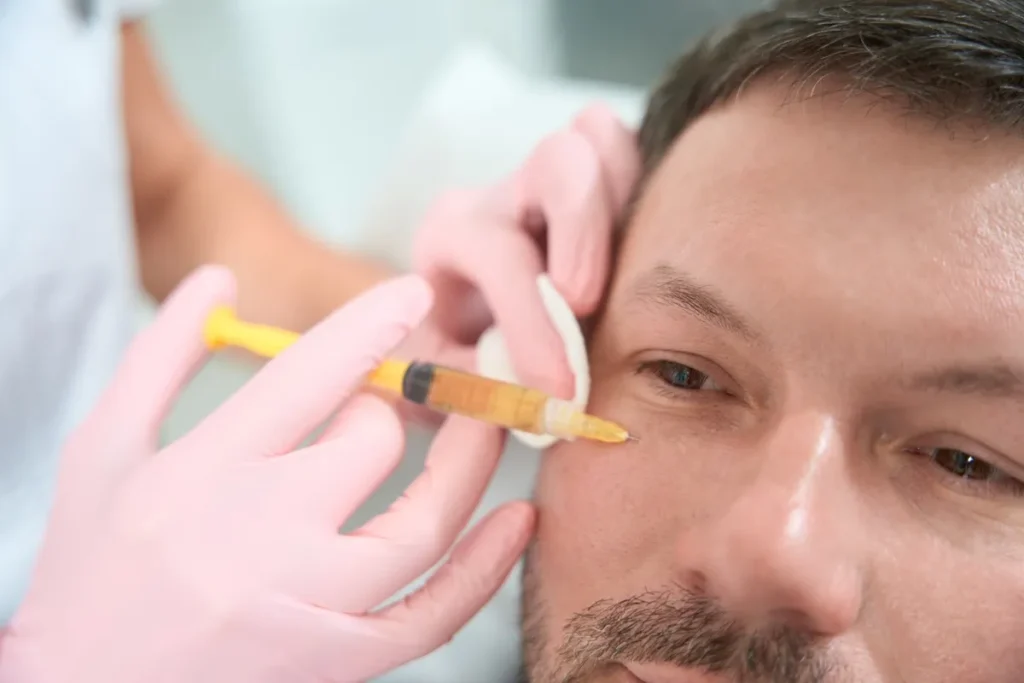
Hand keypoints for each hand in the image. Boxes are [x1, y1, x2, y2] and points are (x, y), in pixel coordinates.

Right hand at [1, 266, 534, 682]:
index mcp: (203, 471)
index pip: (308, 376)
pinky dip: (486, 569)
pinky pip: (433, 617)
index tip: (412, 290)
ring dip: (468, 465)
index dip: (369, 324)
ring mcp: (305, 605)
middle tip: (392, 396)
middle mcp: (260, 537)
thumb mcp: (103, 448)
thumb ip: (159, 355)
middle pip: (372, 444)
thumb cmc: (90, 563)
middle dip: (390, 405)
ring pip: (423, 524)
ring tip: (481, 425)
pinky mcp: (335, 663)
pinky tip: (518, 519)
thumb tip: (218, 279)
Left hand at [397, 104, 639, 418]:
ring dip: (628, 200)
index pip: (498, 254)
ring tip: (636, 273)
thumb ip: (477, 396)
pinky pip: (627, 152)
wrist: (451, 329)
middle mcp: (503, 196)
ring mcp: (550, 181)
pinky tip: (655, 249)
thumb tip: (539, 411)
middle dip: (586, 231)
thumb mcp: (441, 385)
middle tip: (590, 304)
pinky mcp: (594, 183)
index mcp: (453, 237)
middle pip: (558, 162)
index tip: (561, 387)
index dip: (532, 321)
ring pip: (600, 140)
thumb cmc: (449, 360)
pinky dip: (649, 187)